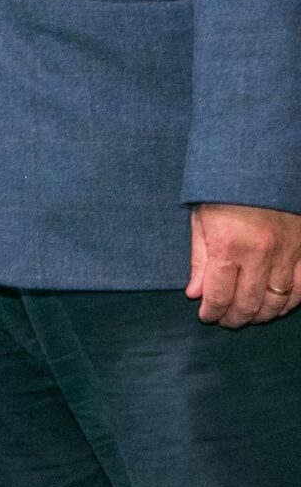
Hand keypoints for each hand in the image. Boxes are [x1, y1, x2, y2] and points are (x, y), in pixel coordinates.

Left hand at [186, 203, 300, 325]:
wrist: (260, 166)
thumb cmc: (224, 191)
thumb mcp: (202, 220)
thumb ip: (200, 260)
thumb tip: (195, 294)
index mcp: (229, 245)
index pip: (219, 294)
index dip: (212, 311)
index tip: (206, 316)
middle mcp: (261, 254)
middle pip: (250, 303)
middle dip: (235, 317)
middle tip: (226, 320)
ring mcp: (288, 253)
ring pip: (279, 301)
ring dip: (263, 314)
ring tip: (249, 315)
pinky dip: (290, 302)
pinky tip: (277, 304)